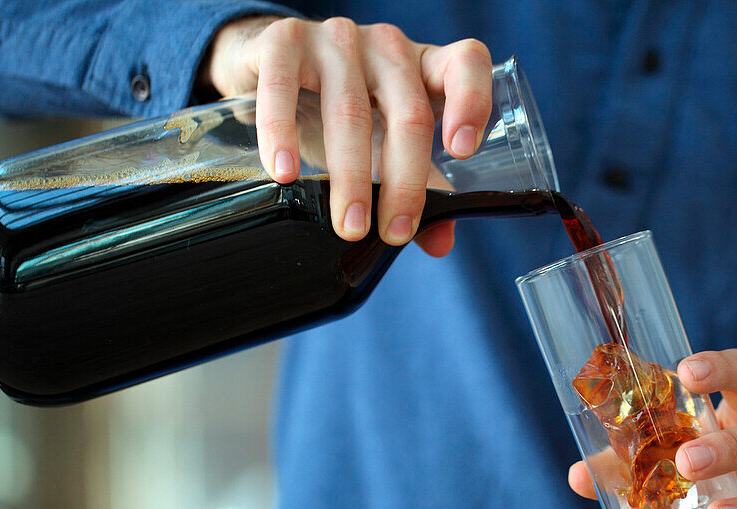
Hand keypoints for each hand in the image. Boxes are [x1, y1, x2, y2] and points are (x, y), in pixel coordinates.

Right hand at [201, 15, 493, 254]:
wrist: (264, 65)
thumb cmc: (334, 109)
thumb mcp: (380, 144)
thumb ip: (415, 186)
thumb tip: (442, 241)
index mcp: (422, 67)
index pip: (465, 64)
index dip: (472, 102)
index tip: (462, 152)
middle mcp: (386, 47)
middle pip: (409, 111)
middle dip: (404, 180)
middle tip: (394, 232)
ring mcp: (335, 39)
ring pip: (350, 109)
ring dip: (351, 176)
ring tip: (349, 225)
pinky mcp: (283, 41)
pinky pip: (282, 87)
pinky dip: (283, 134)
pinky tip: (286, 173)